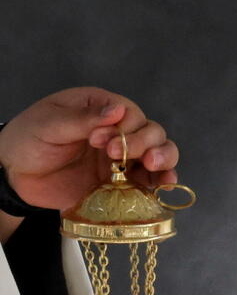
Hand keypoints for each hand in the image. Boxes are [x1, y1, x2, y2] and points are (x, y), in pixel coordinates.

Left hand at [0, 86, 179, 212]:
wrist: (15, 175)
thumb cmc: (27, 140)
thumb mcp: (49, 123)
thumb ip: (83, 118)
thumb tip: (117, 110)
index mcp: (101, 108)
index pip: (132, 114)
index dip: (124, 128)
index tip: (97, 140)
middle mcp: (119, 131)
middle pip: (153, 133)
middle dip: (144, 143)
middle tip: (115, 155)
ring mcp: (124, 158)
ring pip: (161, 154)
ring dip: (163, 160)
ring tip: (153, 167)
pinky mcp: (123, 182)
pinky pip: (149, 181)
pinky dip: (160, 183)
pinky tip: (163, 186)